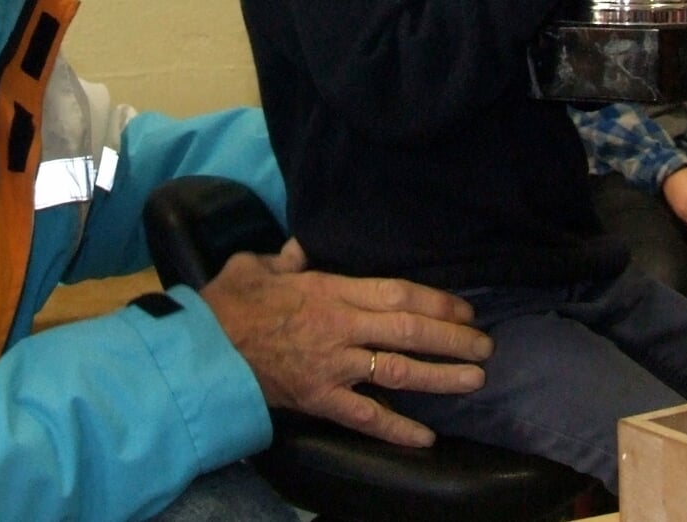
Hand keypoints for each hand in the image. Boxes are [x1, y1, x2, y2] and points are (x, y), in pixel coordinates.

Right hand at [199, 239, 490, 446]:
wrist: (201, 351)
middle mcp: (341, 328)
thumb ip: (287, 258)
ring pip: (400, 371)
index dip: (438, 302)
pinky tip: (427, 438)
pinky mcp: (320, 400)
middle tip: (486, 345)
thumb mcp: (257, 267)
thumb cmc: (227, 305)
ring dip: (442, 376)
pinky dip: (398, 429)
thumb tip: (302, 248)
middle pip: (410, 331)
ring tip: (475, 379)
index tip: (466, 309)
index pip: (398, 294)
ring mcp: (333, 367)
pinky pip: (366, 417)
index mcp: (330, 292)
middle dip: (454, 337)